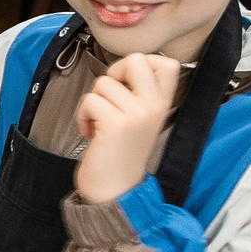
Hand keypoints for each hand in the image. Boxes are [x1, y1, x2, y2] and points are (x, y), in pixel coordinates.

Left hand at [72, 53, 183, 203]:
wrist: (117, 192)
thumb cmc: (121, 154)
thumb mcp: (141, 120)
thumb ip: (139, 95)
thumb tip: (124, 67)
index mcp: (163, 104)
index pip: (168, 63)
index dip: (144, 61)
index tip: (128, 81)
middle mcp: (154, 106)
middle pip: (136, 59)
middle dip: (115, 71)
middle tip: (110, 95)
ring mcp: (136, 114)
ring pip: (104, 82)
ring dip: (93, 101)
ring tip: (99, 123)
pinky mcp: (116, 124)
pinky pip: (90, 100)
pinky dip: (82, 115)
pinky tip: (90, 133)